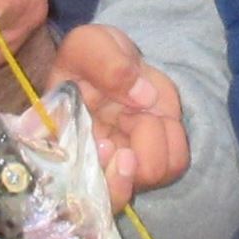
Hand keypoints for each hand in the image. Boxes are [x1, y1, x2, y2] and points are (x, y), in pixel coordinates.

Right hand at [48, 23, 187, 212]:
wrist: (114, 60)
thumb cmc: (92, 56)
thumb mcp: (89, 44)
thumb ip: (106, 64)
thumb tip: (142, 97)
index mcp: (63, 145)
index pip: (75, 189)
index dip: (99, 178)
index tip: (109, 144)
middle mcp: (92, 167)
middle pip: (118, 193)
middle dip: (137, 147)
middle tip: (132, 116)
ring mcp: (123, 168)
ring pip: (152, 177)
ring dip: (156, 137)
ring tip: (143, 112)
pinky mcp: (152, 159)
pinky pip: (174, 164)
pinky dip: (173, 137)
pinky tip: (157, 118)